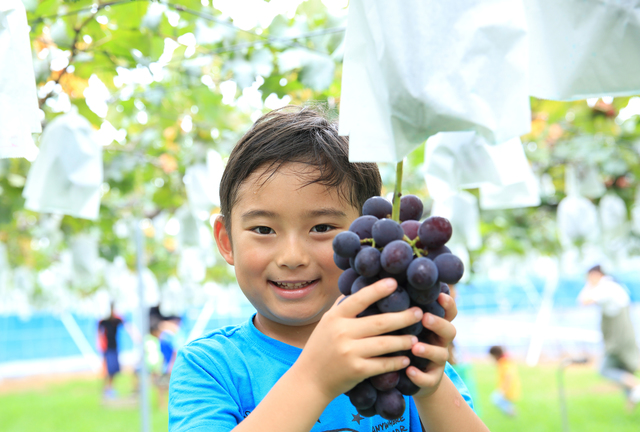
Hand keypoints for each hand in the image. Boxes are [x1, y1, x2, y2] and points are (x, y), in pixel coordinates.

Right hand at [293, 278, 422, 400]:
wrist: (310, 380)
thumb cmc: (321, 348)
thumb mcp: (326, 324)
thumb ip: (342, 308)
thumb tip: (359, 288)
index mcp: (335, 318)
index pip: (359, 300)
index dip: (377, 290)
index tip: (394, 283)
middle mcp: (342, 332)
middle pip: (379, 322)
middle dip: (403, 317)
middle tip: (419, 313)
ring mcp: (349, 352)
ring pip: (385, 344)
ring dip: (403, 341)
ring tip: (415, 337)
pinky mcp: (356, 370)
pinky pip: (382, 364)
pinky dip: (396, 362)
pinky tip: (405, 359)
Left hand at [406, 293, 457, 399]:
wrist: (407, 378)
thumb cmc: (402, 342)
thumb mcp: (404, 325)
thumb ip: (401, 309)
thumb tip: (383, 282)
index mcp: (434, 325)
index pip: (449, 312)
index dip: (448, 304)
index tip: (440, 294)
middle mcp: (440, 341)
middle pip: (450, 331)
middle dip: (438, 323)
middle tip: (425, 318)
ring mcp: (437, 361)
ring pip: (441, 354)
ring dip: (429, 350)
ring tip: (415, 347)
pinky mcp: (430, 380)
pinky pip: (429, 379)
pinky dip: (420, 375)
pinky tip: (409, 370)